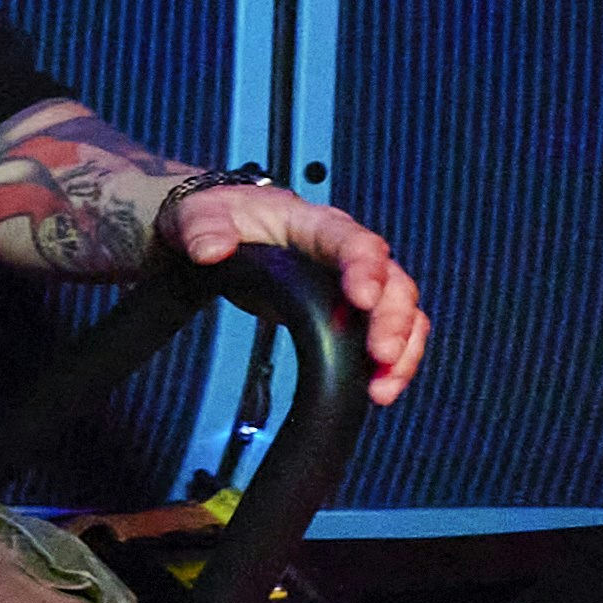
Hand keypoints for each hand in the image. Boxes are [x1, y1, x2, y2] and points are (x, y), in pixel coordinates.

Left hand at [175, 172, 436, 404]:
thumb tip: (211, 249)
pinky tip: (379, 388)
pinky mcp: (351, 311)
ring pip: (400, 313)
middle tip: (381, 354)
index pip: (353, 241)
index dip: (365, 268)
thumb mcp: (201, 214)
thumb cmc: (224, 218)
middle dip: (393, 320)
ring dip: (401, 350)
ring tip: (383, 387)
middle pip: (392, 282)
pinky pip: (388, 334)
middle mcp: (346, 253)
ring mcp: (355, 283)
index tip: (363, 297)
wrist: (224, 233)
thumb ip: (204, 228)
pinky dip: (390, 363)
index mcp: (316, 225)